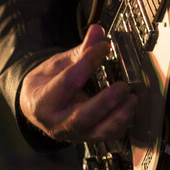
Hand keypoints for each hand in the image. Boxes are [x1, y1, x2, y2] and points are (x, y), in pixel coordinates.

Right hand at [18, 24, 135, 142]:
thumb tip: (97, 31)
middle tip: (123, 85)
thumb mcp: (56, 65)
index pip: (68, 82)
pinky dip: (122, 123)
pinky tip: (130, 108)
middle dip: (106, 101)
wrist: (36, 108)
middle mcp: (57, 123)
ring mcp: (74, 134)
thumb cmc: (46, 85)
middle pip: (83, 116)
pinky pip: (108, 136)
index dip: (88, 62)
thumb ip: (79, 51)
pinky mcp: (87, 139)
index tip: (104, 47)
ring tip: (132, 98)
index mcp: (44, 101)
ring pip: (98, 132)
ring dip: (119, 116)